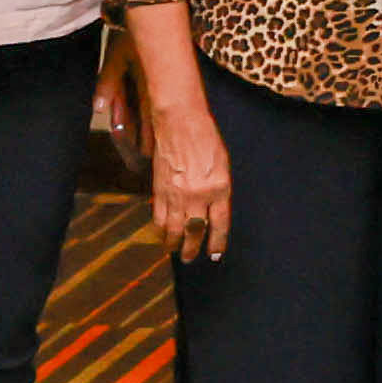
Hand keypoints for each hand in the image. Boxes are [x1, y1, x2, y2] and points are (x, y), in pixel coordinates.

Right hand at [148, 102, 231, 260]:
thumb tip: (213, 212)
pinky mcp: (159, 190)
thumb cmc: (206, 140)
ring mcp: (176, 195)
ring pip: (174, 229)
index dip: (217, 242)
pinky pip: (159, 217)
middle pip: (195, 231)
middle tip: (191, 258)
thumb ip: (219, 190)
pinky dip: (160, 229)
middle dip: (193, 248)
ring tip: (175, 252)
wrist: (180, 124)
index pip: (219, 224)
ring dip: (174, 244)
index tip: (215, 254)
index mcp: (219, 189)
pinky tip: (163, 235)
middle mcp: (198, 196)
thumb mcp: (223, 165)